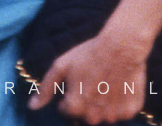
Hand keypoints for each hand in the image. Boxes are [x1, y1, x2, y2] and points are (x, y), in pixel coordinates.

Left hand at [30, 30, 147, 123]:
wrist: (122, 44)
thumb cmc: (89, 53)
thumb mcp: (62, 65)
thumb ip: (46, 88)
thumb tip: (32, 107)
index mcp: (74, 108)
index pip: (66, 110)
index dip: (70, 94)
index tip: (79, 80)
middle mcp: (92, 117)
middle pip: (84, 116)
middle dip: (85, 103)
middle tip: (92, 82)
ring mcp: (112, 116)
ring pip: (103, 116)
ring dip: (102, 105)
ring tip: (106, 83)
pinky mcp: (129, 111)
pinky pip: (121, 113)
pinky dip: (120, 104)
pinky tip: (119, 86)